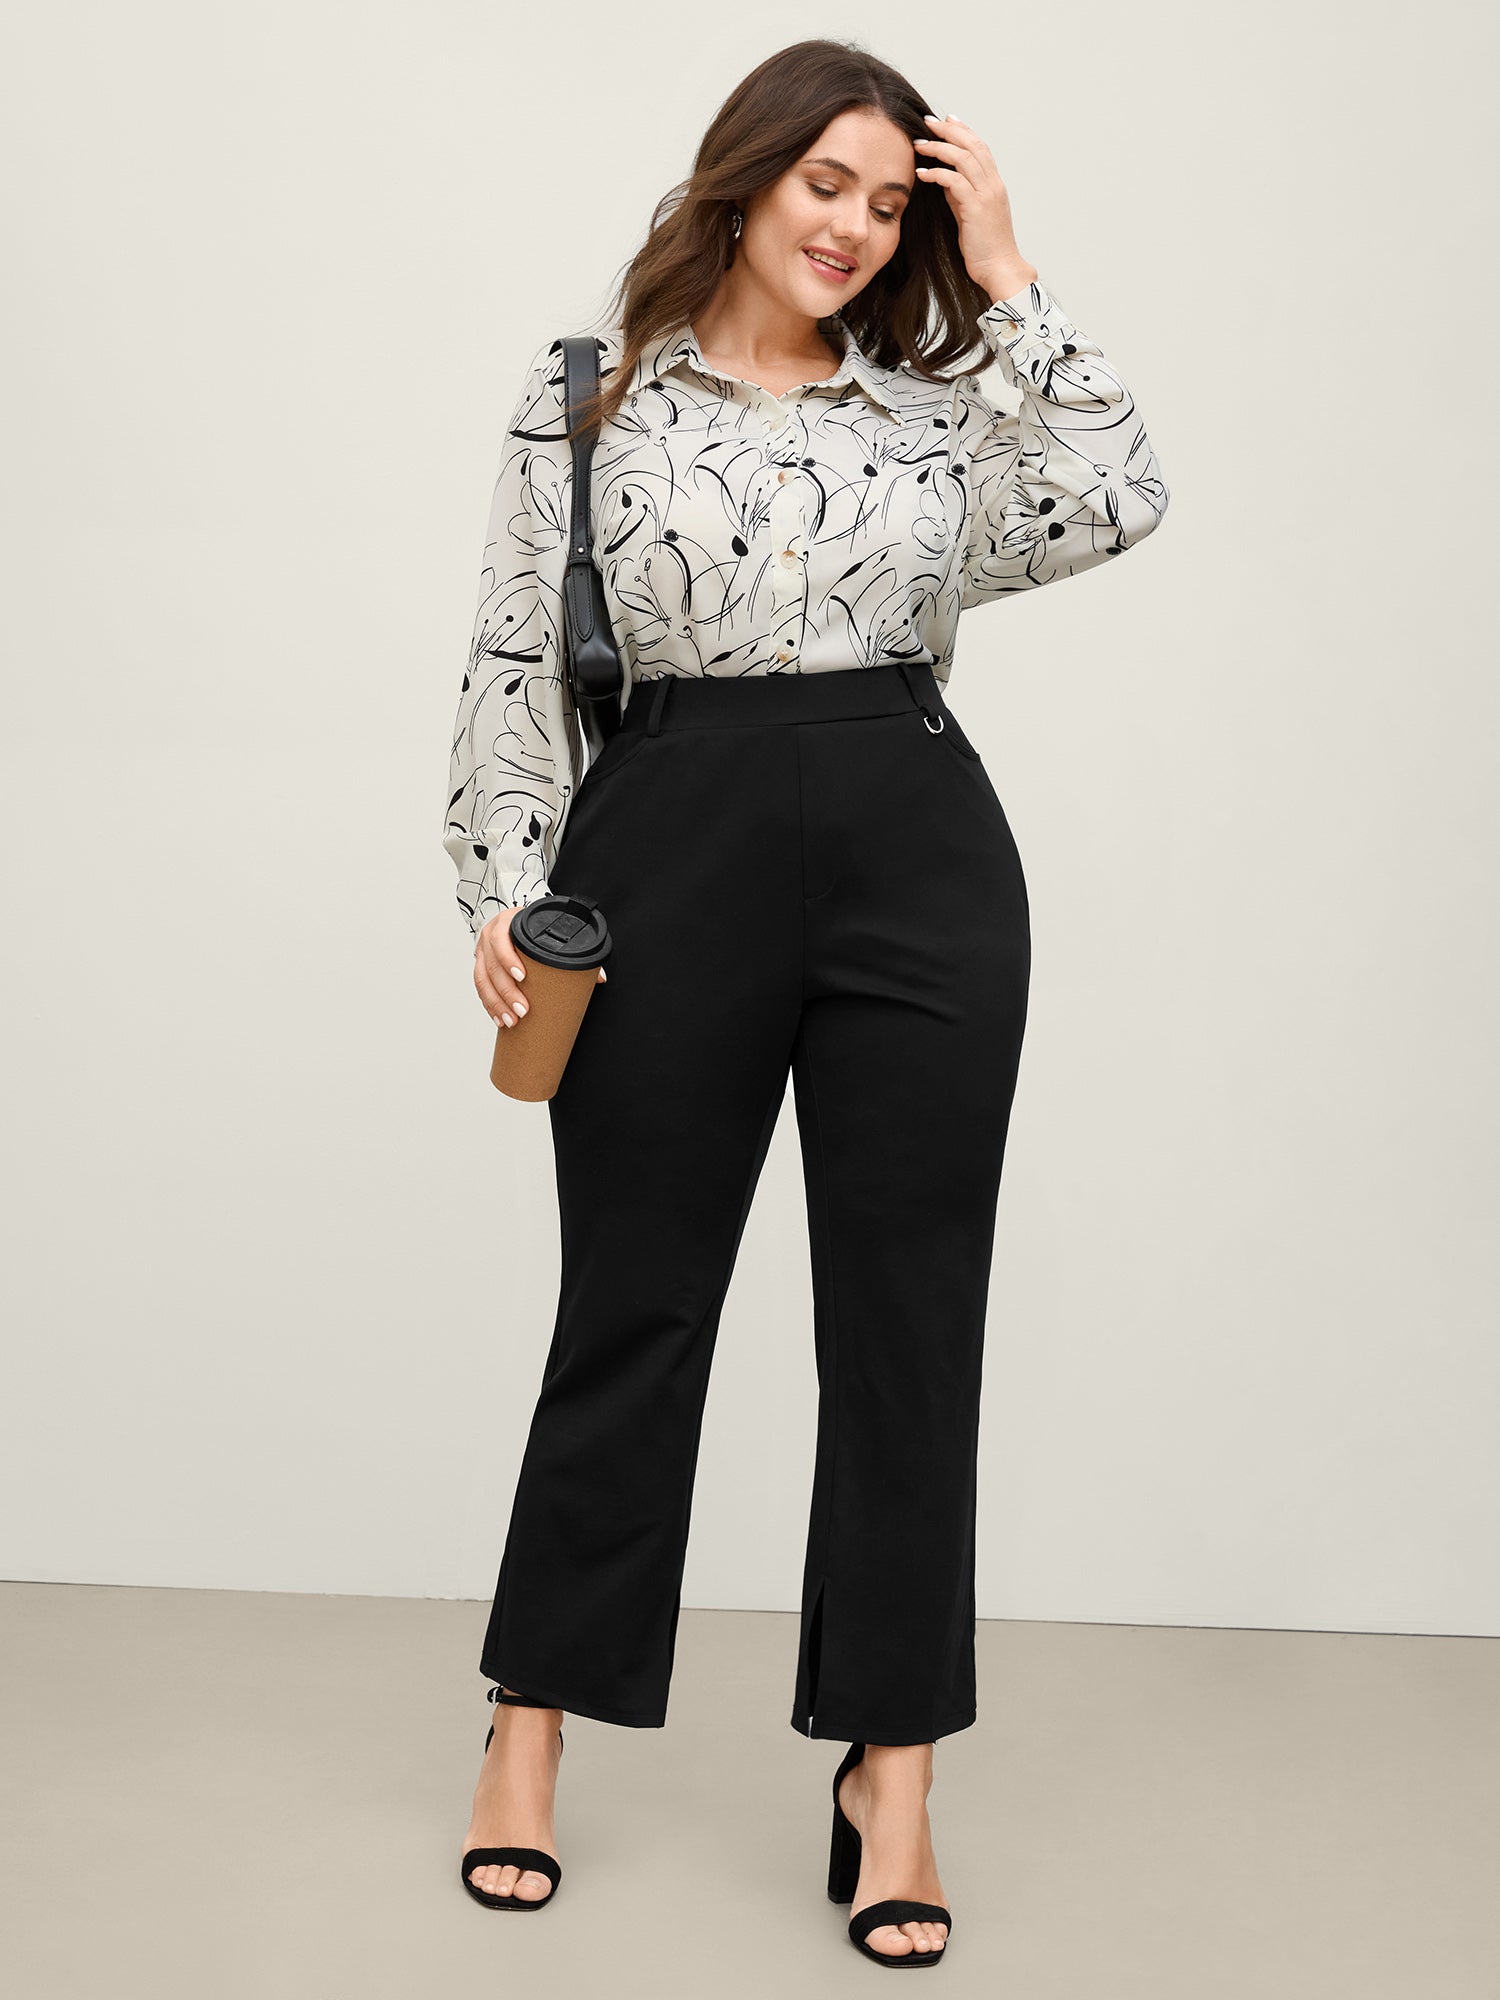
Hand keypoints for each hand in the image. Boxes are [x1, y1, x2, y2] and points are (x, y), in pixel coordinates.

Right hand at [475, 908, 605, 1029]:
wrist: (512, 922)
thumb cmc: (532, 929)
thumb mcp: (547, 933)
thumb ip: (572, 952)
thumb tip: (599, 978)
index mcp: (507, 923)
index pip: (502, 940)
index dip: (509, 959)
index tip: (522, 977)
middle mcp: (490, 936)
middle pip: (492, 966)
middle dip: (506, 992)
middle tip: (522, 1010)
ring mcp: (482, 952)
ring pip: (482, 980)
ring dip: (496, 1003)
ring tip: (510, 1021)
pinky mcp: (480, 966)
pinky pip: (480, 989)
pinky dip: (489, 1006)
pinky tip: (499, 1019)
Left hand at [913, 112, 1037, 303]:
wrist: (999, 268)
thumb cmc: (984, 247)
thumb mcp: (970, 214)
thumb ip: (959, 195)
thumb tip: (944, 179)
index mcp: (994, 184)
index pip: (980, 147)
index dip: (963, 130)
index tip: (946, 119)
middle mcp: (992, 184)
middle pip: (972, 145)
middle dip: (949, 130)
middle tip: (928, 122)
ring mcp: (986, 194)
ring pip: (963, 158)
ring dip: (939, 147)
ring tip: (919, 144)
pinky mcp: (976, 208)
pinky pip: (954, 181)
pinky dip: (936, 173)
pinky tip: (922, 173)